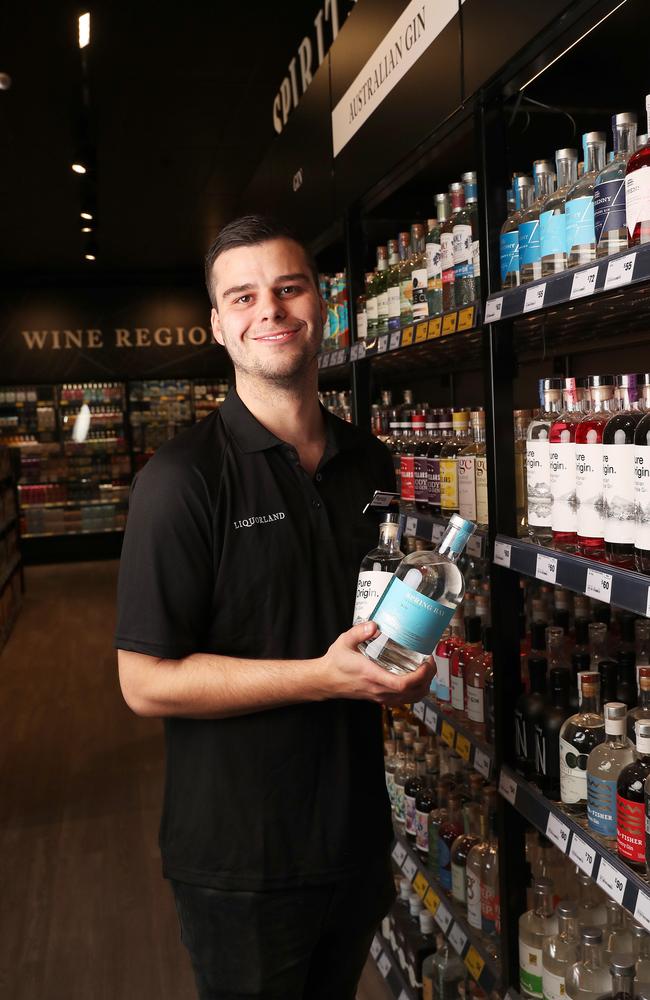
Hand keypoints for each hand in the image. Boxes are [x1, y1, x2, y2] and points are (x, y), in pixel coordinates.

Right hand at [317, 620, 435, 705]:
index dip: (420, 676)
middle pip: (412, 692)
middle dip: (427, 678)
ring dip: (423, 686)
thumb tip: (374, 626)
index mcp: (372, 676)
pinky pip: (403, 700)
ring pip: (410, 699)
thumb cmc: (335, 663)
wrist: (326, 680)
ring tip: (426, 670)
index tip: (427, 663)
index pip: (402, 684)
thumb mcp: (344, 642)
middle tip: (430, 662)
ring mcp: (380, 696)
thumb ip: (359, 632)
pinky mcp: (379, 698)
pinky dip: (415, 693)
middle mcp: (378, 689)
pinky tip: (415, 680)